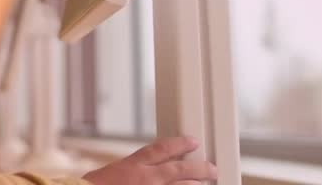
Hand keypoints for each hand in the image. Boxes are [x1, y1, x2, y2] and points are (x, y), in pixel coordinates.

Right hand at [82, 137, 217, 184]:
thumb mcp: (111, 174)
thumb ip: (129, 171)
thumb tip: (142, 170)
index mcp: (133, 166)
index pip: (161, 149)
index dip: (179, 144)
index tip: (192, 141)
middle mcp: (145, 178)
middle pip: (179, 169)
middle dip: (198, 167)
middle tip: (211, 168)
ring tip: (205, 183)